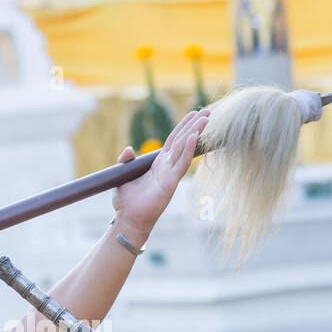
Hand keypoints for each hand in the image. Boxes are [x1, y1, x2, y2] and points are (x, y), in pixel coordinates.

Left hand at [112, 109, 209, 241]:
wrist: (128, 219)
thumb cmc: (126, 201)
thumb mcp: (123, 175)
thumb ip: (125, 160)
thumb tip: (129, 148)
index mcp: (158, 163)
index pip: (174, 140)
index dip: (184, 126)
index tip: (194, 114)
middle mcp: (167, 166)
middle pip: (183, 140)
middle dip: (195, 125)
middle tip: (208, 112)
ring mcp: (170, 174)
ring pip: (185, 149)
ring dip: (195, 133)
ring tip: (206, 119)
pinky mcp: (170, 183)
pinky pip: (181, 164)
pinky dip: (188, 150)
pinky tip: (194, 137)